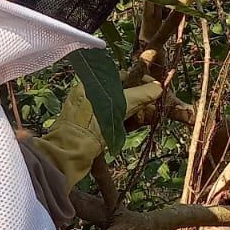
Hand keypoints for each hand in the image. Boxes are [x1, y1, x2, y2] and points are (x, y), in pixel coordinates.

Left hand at [19, 77, 161, 222]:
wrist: (71, 153)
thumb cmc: (91, 124)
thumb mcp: (120, 104)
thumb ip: (141, 94)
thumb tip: (159, 87)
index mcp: (92, 83)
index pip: (122, 76)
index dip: (141, 81)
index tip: (156, 88)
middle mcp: (92, 94)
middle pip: (123, 92)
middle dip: (140, 98)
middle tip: (154, 104)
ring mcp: (92, 112)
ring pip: (120, 106)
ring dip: (136, 110)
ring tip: (148, 116)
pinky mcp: (95, 127)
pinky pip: (115, 119)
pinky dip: (127, 120)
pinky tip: (138, 124)